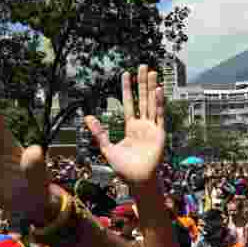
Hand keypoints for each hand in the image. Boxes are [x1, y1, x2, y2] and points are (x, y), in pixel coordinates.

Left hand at [87, 66, 164, 188]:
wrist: (137, 180)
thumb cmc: (123, 168)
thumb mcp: (107, 148)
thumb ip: (99, 132)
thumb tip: (87, 116)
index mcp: (130, 127)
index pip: (129, 103)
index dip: (127, 89)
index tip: (126, 74)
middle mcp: (142, 125)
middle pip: (142, 99)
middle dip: (142, 83)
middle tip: (142, 66)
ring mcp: (152, 128)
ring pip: (151, 103)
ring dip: (151, 88)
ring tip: (151, 72)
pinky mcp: (159, 133)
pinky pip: (159, 115)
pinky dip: (159, 103)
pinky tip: (158, 90)